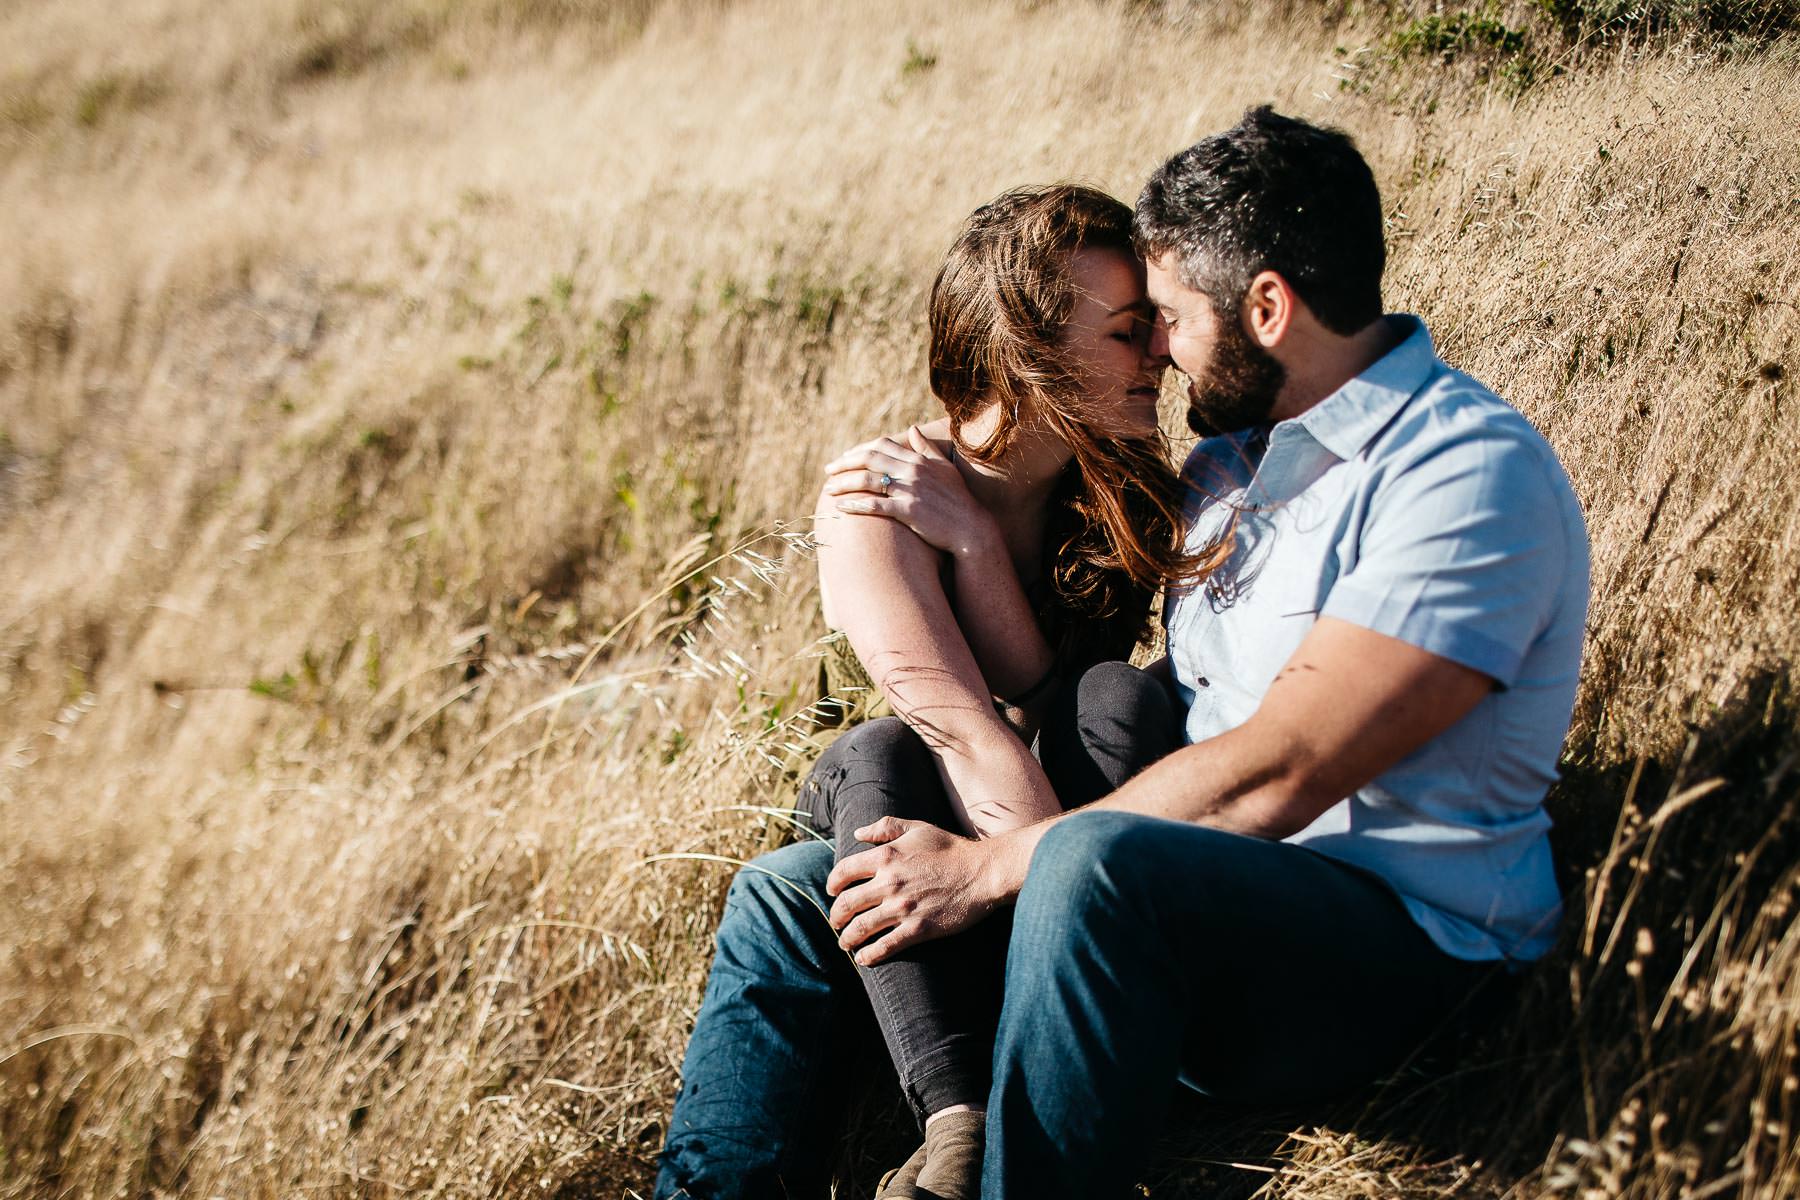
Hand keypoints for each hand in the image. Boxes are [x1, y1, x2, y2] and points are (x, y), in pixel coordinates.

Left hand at [823, 428, 996, 558]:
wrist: (971, 528)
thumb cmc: (958, 499)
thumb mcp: (944, 468)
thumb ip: (926, 448)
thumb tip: (913, 429)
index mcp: (918, 459)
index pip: (881, 445)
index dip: (859, 449)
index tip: (845, 458)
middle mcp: (912, 471)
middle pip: (869, 458)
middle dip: (844, 463)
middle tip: (828, 471)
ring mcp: (910, 490)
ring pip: (868, 480)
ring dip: (844, 483)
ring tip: (828, 490)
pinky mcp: (908, 510)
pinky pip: (875, 505)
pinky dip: (855, 504)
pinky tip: (841, 507)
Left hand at [825, 816, 1001, 964]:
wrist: (982, 873)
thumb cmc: (950, 849)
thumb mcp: (917, 828)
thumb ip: (885, 827)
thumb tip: (857, 833)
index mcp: (886, 857)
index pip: (844, 871)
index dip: (832, 883)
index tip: (831, 891)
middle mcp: (889, 882)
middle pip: (847, 903)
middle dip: (835, 916)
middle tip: (835, 922)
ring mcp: (902, 908)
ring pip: (861, 928)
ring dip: (847, 938)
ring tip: (845, 943)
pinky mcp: (918, 929)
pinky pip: (885, 946)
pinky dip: (869, 955)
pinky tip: (863, 959)